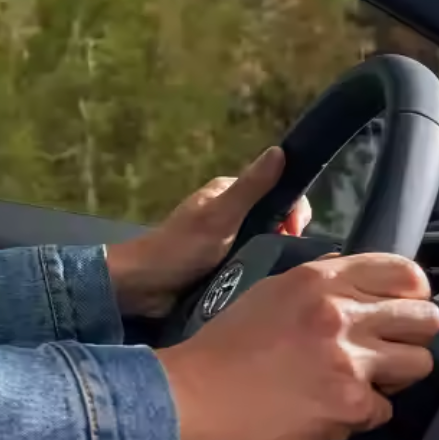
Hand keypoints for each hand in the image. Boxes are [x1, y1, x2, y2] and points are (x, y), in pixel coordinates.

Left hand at [105, 147, 312, 316]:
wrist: (143, 288)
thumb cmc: (180, 248)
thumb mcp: (220, 216)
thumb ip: (251, 187)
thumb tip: (280, 151)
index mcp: (229, 193)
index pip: (278, 191)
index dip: (293, 209)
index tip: (295, 233)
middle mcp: (229, 213)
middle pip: (275, 220)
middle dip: (286, 237)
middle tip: (285, 258)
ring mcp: (226, 241)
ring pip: (266, 244)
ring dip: (274, 257)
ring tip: (275, 274)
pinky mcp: (223, 267)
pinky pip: (252, 265)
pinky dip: (260, 272)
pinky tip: (265, 284)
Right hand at [156, 253, 438, 439]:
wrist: (190, 395)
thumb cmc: (224, 347)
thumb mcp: (273, 292)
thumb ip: (321, 285)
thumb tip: (359, 285)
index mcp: (322, 279)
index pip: (406, 274)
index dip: (411, 297)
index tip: (398, 314)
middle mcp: (341, 312)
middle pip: (426, 319)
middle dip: (409, 339)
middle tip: (383, 354)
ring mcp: (349, 359)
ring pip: (419, 364)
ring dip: (393, 379)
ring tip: (358, 384)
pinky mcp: (348, 404)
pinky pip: (385, 411)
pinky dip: (361, 417)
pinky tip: (329, 413)